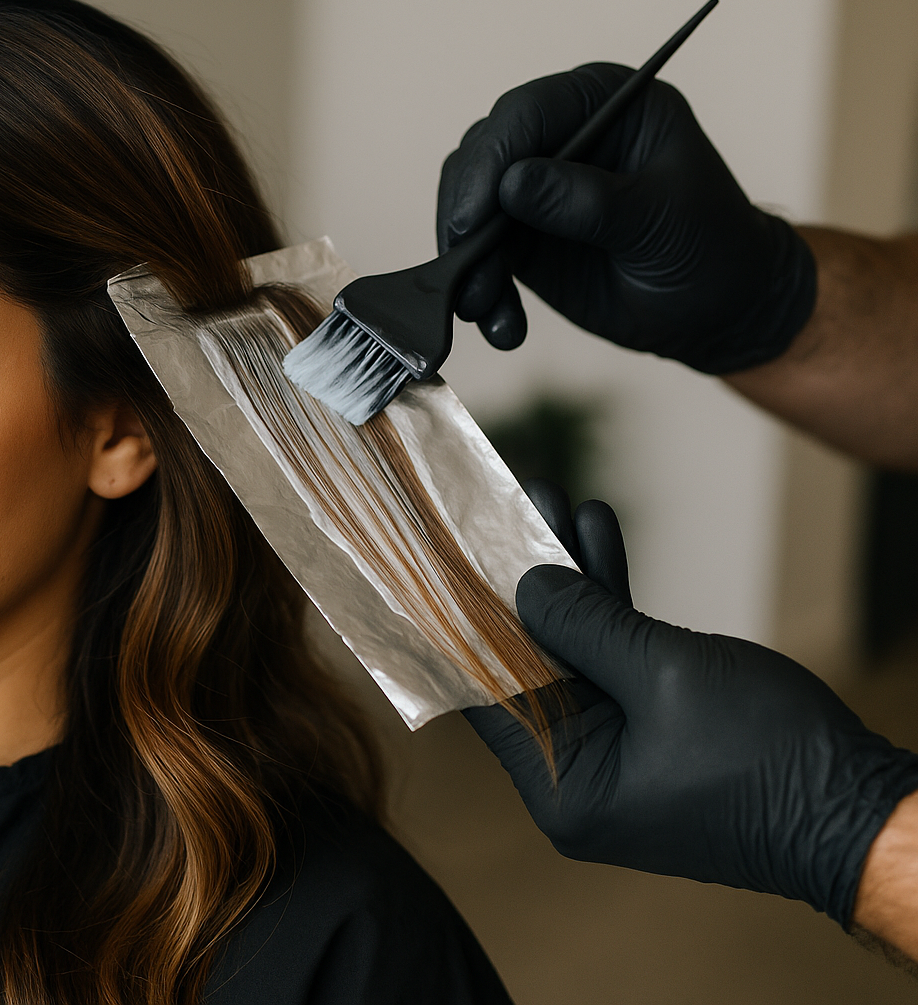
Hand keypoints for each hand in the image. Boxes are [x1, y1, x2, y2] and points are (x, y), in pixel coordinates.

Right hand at [436, 63, 816, 372]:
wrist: (718, 309)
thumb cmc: (710, 247)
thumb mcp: (660, 221)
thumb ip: (590, 201)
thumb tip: (513, 184)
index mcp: (606, 103)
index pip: (529, 112)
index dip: (492, 159)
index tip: (473, 218)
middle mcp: (562, 133)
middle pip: (481, 155)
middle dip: (465, 216)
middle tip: (466, 274)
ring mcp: (534, 185)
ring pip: (465, 205)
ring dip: (466, 261)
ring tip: (483, 309)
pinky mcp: (520, 235)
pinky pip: (475, 255)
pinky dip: (479, 289)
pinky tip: (502, 327)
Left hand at [464, 480, 917, 925]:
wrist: (864, 807)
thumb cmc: (770, 758)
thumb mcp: (665, 674)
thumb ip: (585, 624)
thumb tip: (525, 585)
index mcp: (561, 787)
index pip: (486, 693)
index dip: (462, 618)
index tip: (440, 557)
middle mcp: (576, 777)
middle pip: (525, 663)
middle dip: (520, 580)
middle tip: (501, 507)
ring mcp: (614, 753)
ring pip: (571, 649)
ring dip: (567, 577)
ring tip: (547, 498)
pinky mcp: (651, 729)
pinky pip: (614, 657)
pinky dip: (608, 601)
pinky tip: (593, 532)